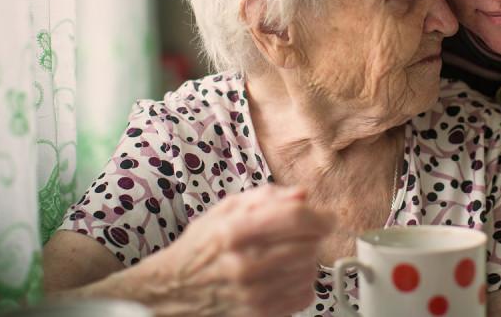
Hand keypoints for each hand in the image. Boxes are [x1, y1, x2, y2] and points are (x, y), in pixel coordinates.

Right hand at [136, 184, 334, 316]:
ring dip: (308, 258)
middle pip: (309, 244)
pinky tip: (285, 274)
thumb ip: (267, 197)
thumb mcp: (225, 209)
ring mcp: (254, 292)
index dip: (320, 215)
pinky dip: (302, 281)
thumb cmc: (202, 246)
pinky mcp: (261, 313)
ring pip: (310, 269)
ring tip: (287, 254)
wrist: (174, 289)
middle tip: (303, 234)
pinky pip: (306, 294)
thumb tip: (301, 195)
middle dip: (314, 235)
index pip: (296, 218)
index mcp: (235, 231)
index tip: (326, 217)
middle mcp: (245, 263)